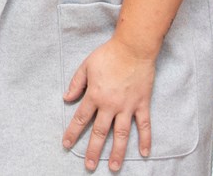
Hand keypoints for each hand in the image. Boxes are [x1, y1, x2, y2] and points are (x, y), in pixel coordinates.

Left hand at [61, 36, 155, 171]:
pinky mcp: (142, 104)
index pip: (81, 119)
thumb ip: (76, 83)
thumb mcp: (86, 66)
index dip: (73, 133)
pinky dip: (145, 139)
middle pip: (100, 132)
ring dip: (117, 152)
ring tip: (113, 167)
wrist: (133, 48)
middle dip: (93, 151)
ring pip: (121, 134)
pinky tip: (144, 153)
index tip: (66, 144)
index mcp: (95, 95)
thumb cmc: (108, 54)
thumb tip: (66, 98)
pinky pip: (144, 125)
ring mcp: (127, 106)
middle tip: (89, 166)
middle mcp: (110, 105)